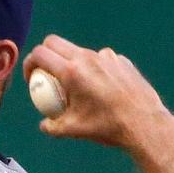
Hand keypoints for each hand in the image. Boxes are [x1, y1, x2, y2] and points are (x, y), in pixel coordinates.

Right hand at [22, 35, 173, 151]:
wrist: (144, 123)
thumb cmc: (107, 127)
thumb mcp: (73, 130)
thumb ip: (52, 127)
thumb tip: (44, 124)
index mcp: (71, 72)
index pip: (40, 54)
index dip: (29, 63)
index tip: (32, 78)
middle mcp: (87, 58)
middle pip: (54, 42)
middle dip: (44, 54)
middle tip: (46, 73)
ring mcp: (106, 56)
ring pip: (79, 51)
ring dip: (70, 62)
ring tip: (77, 85)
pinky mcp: (121, 60)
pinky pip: (100, 59)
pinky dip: (94, 69)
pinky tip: (101, 88)